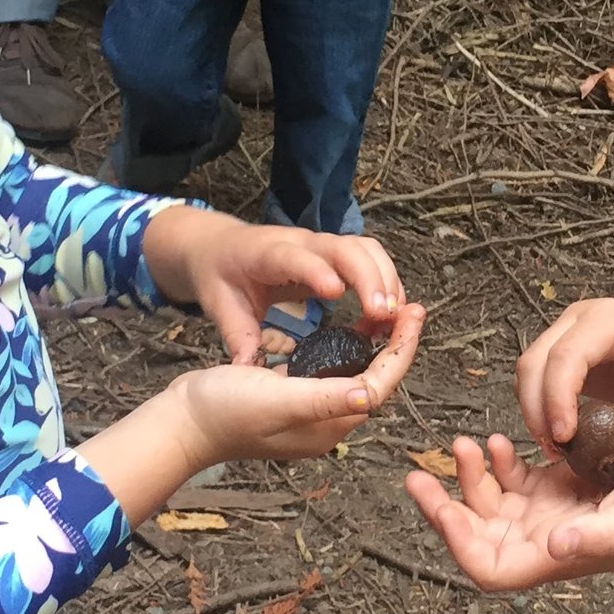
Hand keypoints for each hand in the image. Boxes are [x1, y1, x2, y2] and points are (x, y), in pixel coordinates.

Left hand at [145, 207, 404, 362]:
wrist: (218, 245)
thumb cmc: (219, 276)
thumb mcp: (220, 306)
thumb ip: (236, 335)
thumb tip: (247, 370)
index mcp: (266, 255)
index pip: (296, 258)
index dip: (317, 272)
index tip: (338, 293)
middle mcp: (300, 243)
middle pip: (345, 248)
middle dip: (370, 278)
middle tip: (385, 315)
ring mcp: (321, 245)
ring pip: (365, 249)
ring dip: (386, 279)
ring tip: (396, 318)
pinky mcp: (334, 252)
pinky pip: (369, 257)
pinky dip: (386, 280)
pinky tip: (391, 312)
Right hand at [177, 299, 425, 462]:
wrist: (181, 423)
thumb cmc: (224, 410)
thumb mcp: (277, 399)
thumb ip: (324, 398)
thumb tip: (369, 396)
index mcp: (328, 425)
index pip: (380, 385)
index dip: (401, 349)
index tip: (413, 313)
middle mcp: (324, 423)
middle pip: (375, 380)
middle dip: (396, 345)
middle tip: (411, 307)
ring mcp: (308, 413)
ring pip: (356, 375)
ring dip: (376, 346)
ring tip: (390, 313)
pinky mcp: (291, 400)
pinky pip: (332, 373)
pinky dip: (348, 350)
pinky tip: (350, 330)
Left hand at [406, 435, 613, 589]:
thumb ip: (596, 536)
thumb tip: (554, 544)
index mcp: (554, 556)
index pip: (485, 566)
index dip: (454, 540)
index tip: (436, 504)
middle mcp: (545, 540)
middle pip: (477, 534)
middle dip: (446, 505)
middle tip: (418, 473)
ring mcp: (552, 517)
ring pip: (492, 504)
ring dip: (472, 478)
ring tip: (467, 442)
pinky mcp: (563, 492)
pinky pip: (517, 481)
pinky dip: (501, 462)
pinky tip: (501, 440)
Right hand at [516, 298, 613, 468]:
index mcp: (609, 320)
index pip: (566, 356)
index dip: (557, 397)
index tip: (565, 438)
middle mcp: (579, 321)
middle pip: (535, 361)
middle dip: (537, 409)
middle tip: (556, 451)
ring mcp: (567, 334)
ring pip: (528, 372)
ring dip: (535, 411)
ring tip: (559, 449)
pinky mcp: (565, 354)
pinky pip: (538, 381)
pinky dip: (541, 409)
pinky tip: (562, 437)